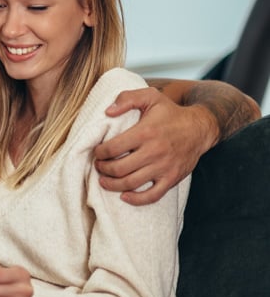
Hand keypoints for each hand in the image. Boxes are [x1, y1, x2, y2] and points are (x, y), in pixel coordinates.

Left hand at [93, 87, 215, 204]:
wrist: (200, 128)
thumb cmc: (170, 113)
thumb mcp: (150, 96)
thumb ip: (127, 98)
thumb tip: (107, 111)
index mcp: (146, 132)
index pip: (113, 148)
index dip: (99, 152)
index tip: (97, 152)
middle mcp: (154, 151)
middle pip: (119, 168)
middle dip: (103, 169)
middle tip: (98, 166)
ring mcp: (164, 167)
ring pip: (131, 183)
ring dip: (112, 184)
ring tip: (104, 180)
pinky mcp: (172, 179)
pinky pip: (152, 196)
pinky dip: (136, 199)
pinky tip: (124, 196)